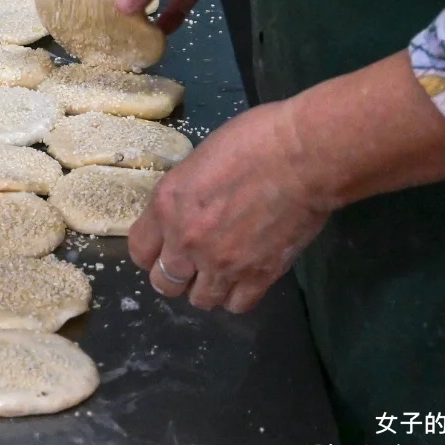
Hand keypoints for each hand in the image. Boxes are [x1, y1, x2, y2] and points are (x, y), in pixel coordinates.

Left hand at [129, 100, 334, 312]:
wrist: (304, 156)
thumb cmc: (255, 140)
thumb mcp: (199, 160)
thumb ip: (184, 195)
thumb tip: (185, 211)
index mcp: (167, 205)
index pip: (139, 251)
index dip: (151, 253)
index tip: (163, 250)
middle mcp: (186, 241)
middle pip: (164, 283)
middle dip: (175, 276)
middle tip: (191, 264)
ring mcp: (221, 263)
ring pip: (200, 300)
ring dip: (206, 288)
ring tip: (219, 272)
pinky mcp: (258, 276)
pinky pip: (237, 304)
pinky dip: (238, 295)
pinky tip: (244, 279)